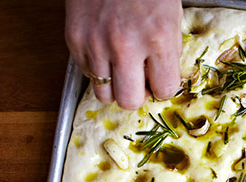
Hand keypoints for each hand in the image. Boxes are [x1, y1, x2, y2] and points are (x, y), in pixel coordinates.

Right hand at [65, 0, 182, 108]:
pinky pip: (86, 75)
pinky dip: (96, 69)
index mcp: (157, 38)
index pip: (164, 90)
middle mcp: (125, 45)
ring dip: (114, 86)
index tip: (160, 80)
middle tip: (138, 82)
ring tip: (119, 69)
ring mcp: (96, 44)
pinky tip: (104, 52)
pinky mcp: (74, 40)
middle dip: (137, 95)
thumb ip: (168, 51)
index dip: (163, 87)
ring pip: (104, 95)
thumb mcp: (170, 16)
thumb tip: (162, 81)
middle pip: (130, 101)